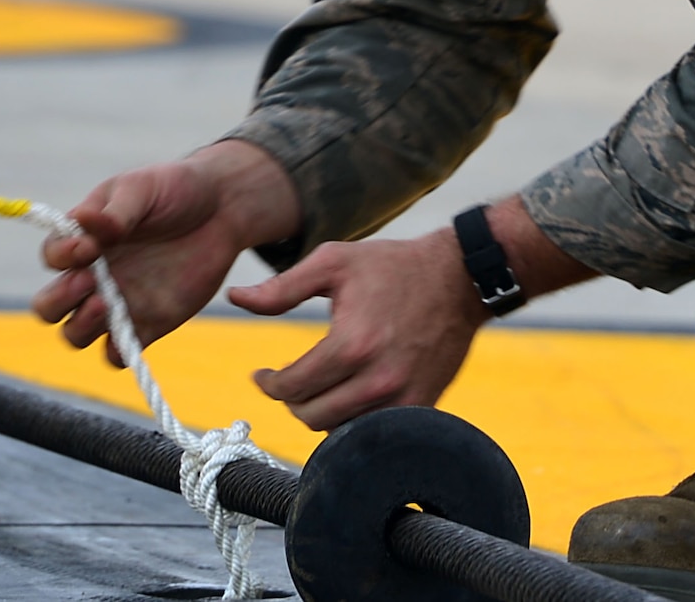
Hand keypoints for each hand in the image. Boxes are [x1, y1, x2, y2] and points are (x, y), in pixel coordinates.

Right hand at [31, 139, 299, 364]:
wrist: (221, 208)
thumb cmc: (174, 189)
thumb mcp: (142, 188)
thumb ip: (114, 211)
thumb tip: (84, 224)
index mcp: (84, 239)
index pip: (52, 257)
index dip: (60, 255)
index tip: (88, 246)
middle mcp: (93, 276)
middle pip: (49, 306)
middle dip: (59, 299)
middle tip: (88, 281)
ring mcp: (118, 303)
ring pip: (75, 335)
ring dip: (81, 327)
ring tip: (106, 304)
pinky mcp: (148, 325)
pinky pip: (117, 354)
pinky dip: (116, 352)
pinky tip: (129, 333)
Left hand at [231, 197, 595, 430]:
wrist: (459, 277)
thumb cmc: (391, 266)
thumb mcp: (331, 263)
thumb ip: (280, 288)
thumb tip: (235, 299)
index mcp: (351, 343)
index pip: (292, 387)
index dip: (268, 384)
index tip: (262, 375)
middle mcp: (378, 378)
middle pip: (312, 417)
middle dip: (290, 401)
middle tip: (285, 382)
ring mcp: (404, 396)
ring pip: (342, 430)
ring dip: (320, 413)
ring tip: (314, 388)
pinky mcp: (424, 404)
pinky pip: (375, 431)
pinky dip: (354, 421)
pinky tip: (345, 397)